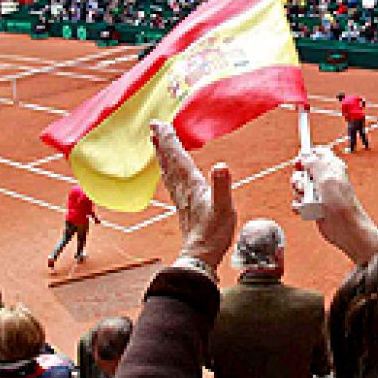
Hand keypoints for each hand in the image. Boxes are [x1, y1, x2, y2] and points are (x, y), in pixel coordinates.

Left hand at [151, 122, 234, 271]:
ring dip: (162, 154)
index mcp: (191, 183)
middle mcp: (182, 187)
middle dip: (162, 141)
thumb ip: (221, 186)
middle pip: (168, 159)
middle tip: (154, 125)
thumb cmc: (213, 232)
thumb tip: (221, 165)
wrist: (200, 255)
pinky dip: (167, 169)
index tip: (160, 123)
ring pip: (167, 169)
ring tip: (157, 142)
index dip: (168, 138)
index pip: (177, 155)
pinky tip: (168, 170)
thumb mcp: (224, 208)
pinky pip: (171, 180)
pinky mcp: (182, 204)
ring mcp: (180, 196)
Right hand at [296, 146, 377, 265]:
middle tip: (304, 185)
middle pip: (303, 170)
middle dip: (299, 178)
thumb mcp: (328, 178)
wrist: (346, 229)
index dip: (306, 156)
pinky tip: (305, 209)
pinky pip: (299, 201)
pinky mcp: (314, 205)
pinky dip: (299, 205)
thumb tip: (306, 155)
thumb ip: (315, 163)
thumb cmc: (342, 204)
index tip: (300, 162)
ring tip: (307, 200)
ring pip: (299, 186)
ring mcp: (319, 193)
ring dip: (299, 194)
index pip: (317, 153)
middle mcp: (325, 179)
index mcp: (332, 167)